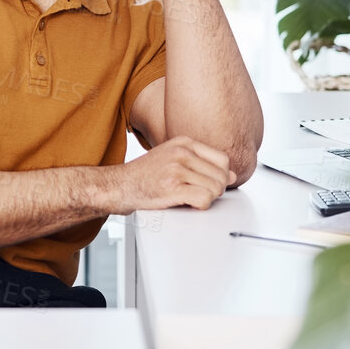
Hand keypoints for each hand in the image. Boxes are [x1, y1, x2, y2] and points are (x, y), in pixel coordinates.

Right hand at [118, 136, 234, 210]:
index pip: (222, 159)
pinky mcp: (172, 187)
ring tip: (192, 198)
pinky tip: (189, 204)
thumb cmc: (143, 175)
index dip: (222, 176)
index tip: (212, 184)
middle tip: (201, 194)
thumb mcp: (172, 159)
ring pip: (216, 188)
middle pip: (222, 175)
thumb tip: (232, 175)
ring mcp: (176, 169)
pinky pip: (204, 199)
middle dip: (216, 189)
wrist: (117, 185)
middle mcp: (181, 153)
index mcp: (183, 142)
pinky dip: (201, 206)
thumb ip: (201, 163)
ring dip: (208, 199)